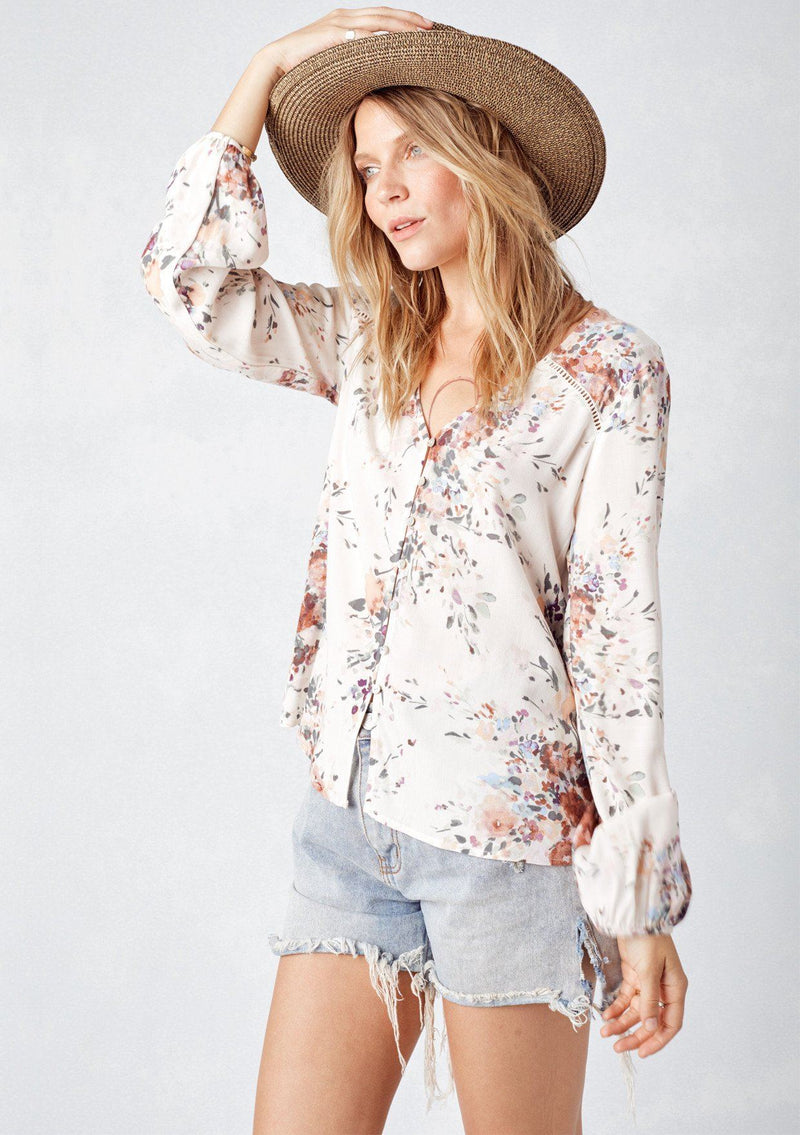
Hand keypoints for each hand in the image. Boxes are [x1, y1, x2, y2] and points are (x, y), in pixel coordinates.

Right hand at [268, 6, 434, 75]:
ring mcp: (339, 23)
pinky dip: (384, 37)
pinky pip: (365, 34)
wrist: (275, 63)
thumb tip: (365, 75)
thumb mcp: (330, 61)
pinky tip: (399, 42)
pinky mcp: (334, 34)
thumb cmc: (300, 67)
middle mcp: (344, 16)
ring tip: (422, 31)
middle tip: (432, 26)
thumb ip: (348, 60)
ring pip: (379, 20)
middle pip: (384, 13)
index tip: (422, 27)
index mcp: (345, 20)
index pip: (380, 16)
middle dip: (410, 19)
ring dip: (403, 25)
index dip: (402, 20)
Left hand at [599, 932, 687, 1057]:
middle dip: (635, 1035)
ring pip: (636, 1011)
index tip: (642, 1053)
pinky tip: (605, 1015)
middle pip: (651, 1021)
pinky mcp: (633, 976)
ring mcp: (648, 983)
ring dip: (622, 1022)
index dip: (658, 1040)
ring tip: (605, 1033)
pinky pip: (626, 999)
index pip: (670, 1023)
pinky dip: (616, 1008)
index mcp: (675, 988)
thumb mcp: (648, 970)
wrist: (632, 915)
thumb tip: (650, 1027)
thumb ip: (649, 999)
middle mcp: (663, 989)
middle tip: (618, 1048)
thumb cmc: (647, 939)